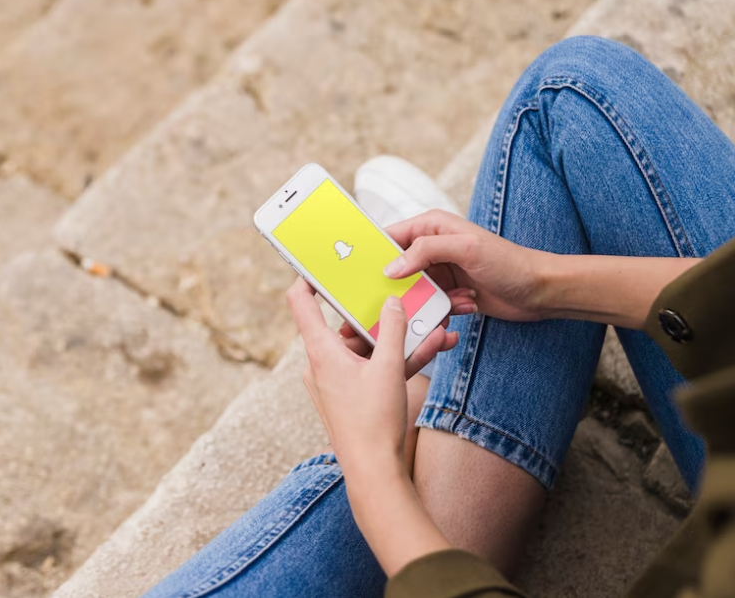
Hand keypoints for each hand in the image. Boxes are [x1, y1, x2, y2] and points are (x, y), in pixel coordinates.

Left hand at [287, 279, 452, 476]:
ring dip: (400, 337)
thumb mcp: (390, 368)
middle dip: (380, 312)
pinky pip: (374, 367)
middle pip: (347, 324)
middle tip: (401, 293)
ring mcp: (337, 381)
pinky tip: (432, 347)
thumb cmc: (374, 423)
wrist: (374, 472)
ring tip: (434, 325)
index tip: (325, 261)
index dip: (309, 277)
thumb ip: (393, 330)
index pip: (301, 302)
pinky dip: (399, 359)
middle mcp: (323, 364)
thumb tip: (392, 302)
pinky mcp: (352, 395)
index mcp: (321, 352)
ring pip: (368, 347)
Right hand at [384, 209, 547, 321]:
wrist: (540, 291)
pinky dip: (444, 311)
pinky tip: (468, 304)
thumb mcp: (466, 248)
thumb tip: (391, 267)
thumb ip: (426, 251)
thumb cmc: (509, 262)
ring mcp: (441, 272)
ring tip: (452, 300)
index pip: (391, 237)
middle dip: (398, 288)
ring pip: (413, 293)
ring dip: (427, 303)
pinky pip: (431, 307)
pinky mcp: (450, 294)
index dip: (374, 254)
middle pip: (397, 270)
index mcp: (432, 227)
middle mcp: (432, 248)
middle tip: (398, 302)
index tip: (359, 275)